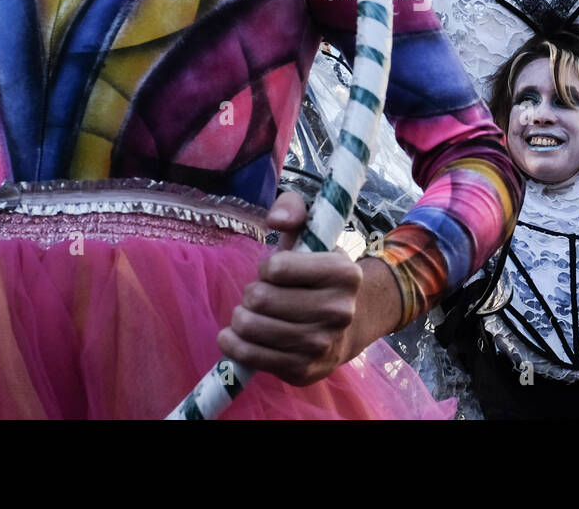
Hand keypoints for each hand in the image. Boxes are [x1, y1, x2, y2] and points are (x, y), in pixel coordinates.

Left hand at [217, 191, 362, 385]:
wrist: (345, 327)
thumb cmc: (317, 276)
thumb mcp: (312, 234)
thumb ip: (293, 209)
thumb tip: (276, 220)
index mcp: (344, 274)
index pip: (277, 269)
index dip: (267, 268)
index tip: (275, 272)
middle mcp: (338, 312)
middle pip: (261, 300)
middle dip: (251, 293)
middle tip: (259, 295)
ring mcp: (321, 344)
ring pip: (252, 329)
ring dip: (240, 318)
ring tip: (249, 314)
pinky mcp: (303, 370)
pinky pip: (251, 357)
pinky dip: (233, 344)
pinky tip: (236, 336)